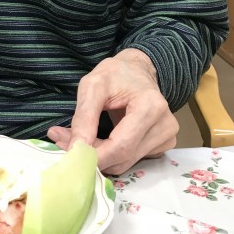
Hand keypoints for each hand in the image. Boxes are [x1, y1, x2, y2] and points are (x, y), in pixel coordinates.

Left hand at [47, 48, 178, 174]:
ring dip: (101, 157)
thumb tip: (74, 149)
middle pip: (123, 158)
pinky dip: (112, 156)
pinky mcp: (162, 144)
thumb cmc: (116, 74)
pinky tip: (103, 140)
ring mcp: (166, 137)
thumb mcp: (93, 86)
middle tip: (67, 145)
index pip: (121, 146)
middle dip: (94, 156)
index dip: (95, 156)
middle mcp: (164, 125)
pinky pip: (131, 159)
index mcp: (151, 106)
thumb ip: (84, 117)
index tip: (70, 155)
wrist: (138, 70)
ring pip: (126, 163)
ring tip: (82, 140)